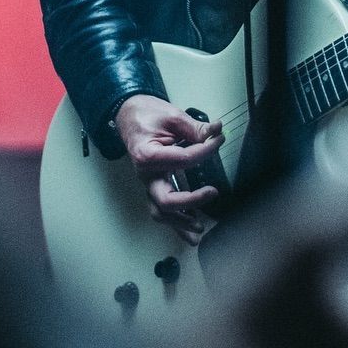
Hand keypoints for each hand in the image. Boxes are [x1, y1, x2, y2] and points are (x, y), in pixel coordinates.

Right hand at [114, 93, 224, 245]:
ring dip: (180, 223)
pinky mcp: (154, 186)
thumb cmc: (146, 115)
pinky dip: (176, 223)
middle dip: (191, 201)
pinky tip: (191, 232)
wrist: (128, 115)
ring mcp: (148, 183)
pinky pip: (162, 210)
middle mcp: (145, 175)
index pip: (183, 160)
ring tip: (200, 228)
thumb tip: (216, 132)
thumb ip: (194, 128)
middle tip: (213, 192)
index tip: (219, 140)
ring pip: (161, 212)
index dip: (206, 150)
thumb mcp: (172, 116)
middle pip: (166, 199)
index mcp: (147, 155)